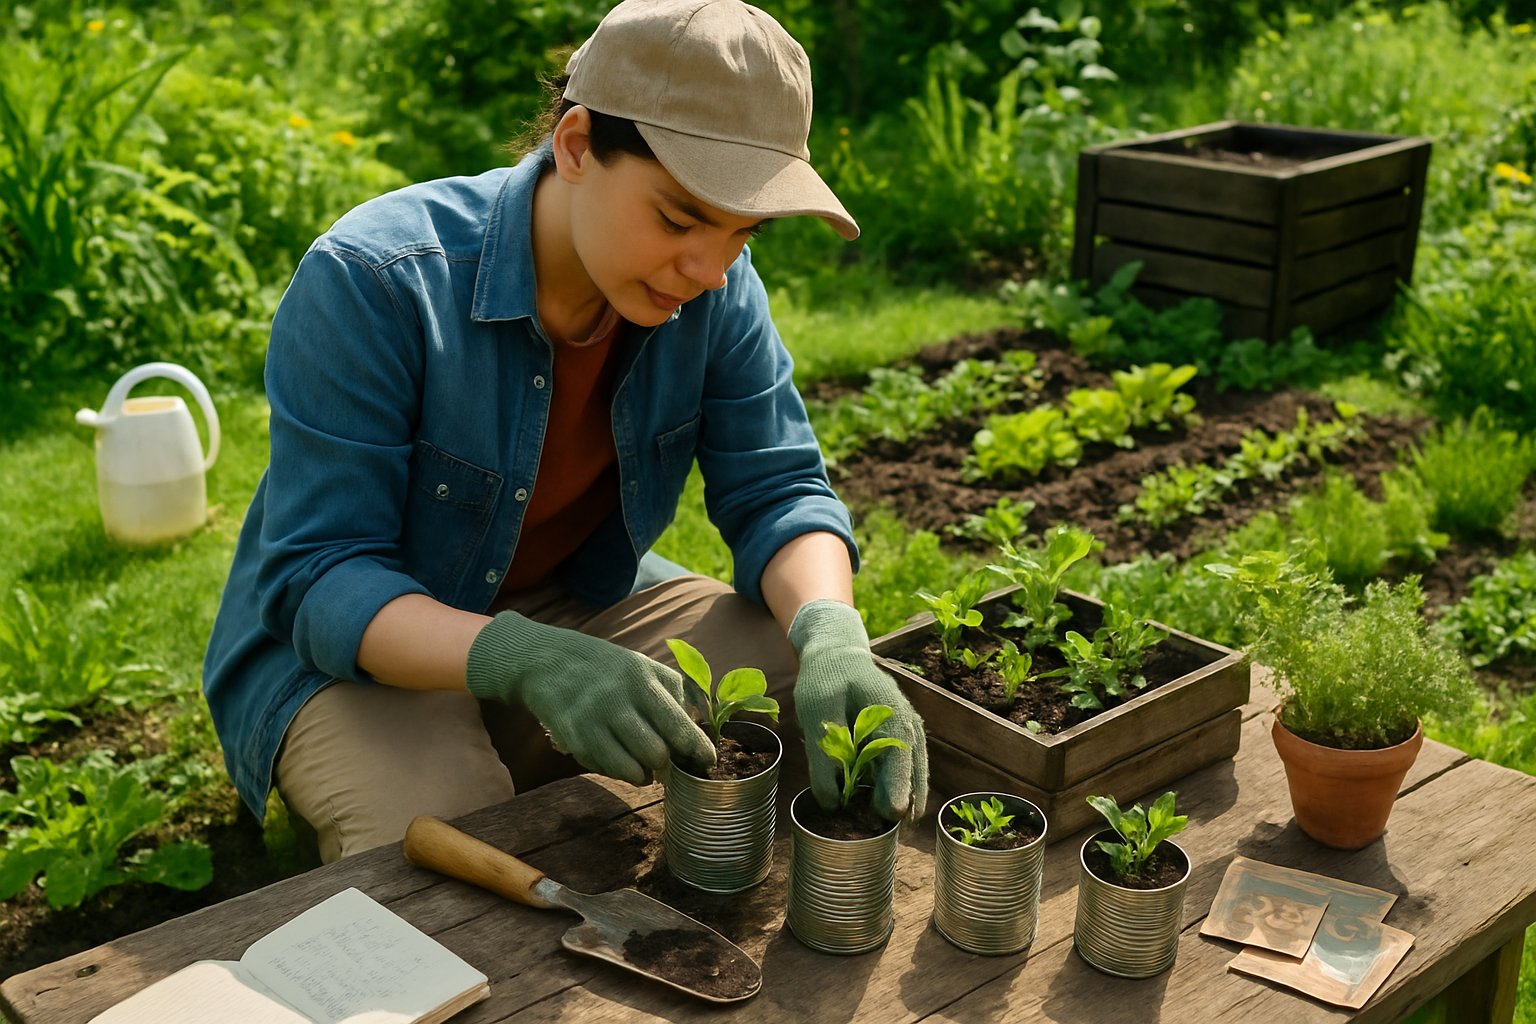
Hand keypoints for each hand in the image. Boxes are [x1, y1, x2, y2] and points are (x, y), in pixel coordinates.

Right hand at [466, 612, 714, 785]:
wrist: (548, 660)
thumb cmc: (608, 668)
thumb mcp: (644, 667)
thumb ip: (676, 694)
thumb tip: (701, 729)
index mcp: (642, 680)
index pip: (678, 724)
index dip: (697, 750)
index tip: (708, 763)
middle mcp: (618, 700)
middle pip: (657, 754)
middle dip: (668, 766)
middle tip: (668, 764)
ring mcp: (593, 721)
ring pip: (633, 769)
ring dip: (645, 774)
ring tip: (646, 767)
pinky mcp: (573, 738)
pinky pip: (606, 770)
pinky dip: (619, 772)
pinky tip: (619, 759)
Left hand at [789, 599, 927, 820]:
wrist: (836, 653)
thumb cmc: (826, 679)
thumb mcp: (816, 714)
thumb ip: (822, 758)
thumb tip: (830, 803)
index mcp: (890, 712)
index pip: (898, 755)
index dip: (896, 787)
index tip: (894, 813)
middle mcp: (908, 723)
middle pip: (913, 769)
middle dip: (904, 801)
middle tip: (891, 832)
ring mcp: (908, 730)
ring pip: (914, 771)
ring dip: (905, 797)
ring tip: (893, 828)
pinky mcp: (900, 738)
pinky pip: (905, 767)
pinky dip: (899, 786)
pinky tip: (888, 808)